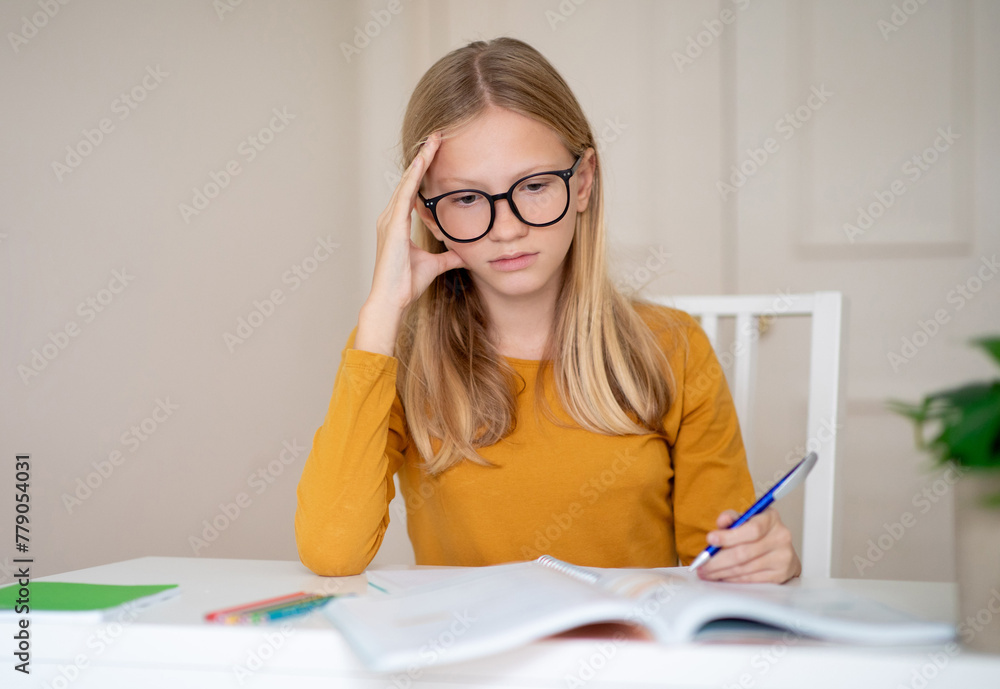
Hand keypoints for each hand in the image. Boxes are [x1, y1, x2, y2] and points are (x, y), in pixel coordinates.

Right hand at [355, 131, 466, 354]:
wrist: (391, 299)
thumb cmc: (405, 285)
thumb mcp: (434, 265)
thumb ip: (449, 257)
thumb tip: (465, 254)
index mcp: (397, 224)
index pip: (412, 190)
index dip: (423, 171)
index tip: (435, 153)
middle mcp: (390, 218)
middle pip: (408, 180)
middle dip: (422, 157)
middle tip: (436, 135)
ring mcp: (389, 220)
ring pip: (407, 181)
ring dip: (420, 160)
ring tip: (433, 140)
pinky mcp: (393, 225)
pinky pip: (405, 193)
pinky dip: (414, 175)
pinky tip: (423, 160)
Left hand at [695, 507, 801, 583]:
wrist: (781, 549)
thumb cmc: (758, 532)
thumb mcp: (746, 518)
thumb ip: (732, 518)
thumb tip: (723, 521)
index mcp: (771, 518)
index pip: (751, 529)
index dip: (729, 536)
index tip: (710, 539)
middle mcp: (780, 537)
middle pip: (744, 553)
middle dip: (718, 561)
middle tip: (701, 565)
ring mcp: (782, 557)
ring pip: (745, 568)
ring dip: (722, 572)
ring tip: (707, 572)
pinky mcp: (781, 574)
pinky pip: (751, 579)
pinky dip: (733, 579)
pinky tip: (722, 576)